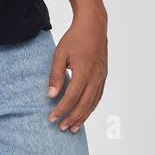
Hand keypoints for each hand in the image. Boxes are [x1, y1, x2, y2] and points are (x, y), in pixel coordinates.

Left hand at [47, 14, 106, 132]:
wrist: (94, 26)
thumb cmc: (74, 38)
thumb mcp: (60, 54)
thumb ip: (55, 75)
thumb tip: (50, 95)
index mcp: (83, 72)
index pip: (71, 97)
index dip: (61, 110)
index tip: (52, 118)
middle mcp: (95, 77)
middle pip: (83, 104)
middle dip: (72, 118)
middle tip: (62, 128)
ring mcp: (101, 78)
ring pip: (93, 103)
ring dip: (83, 117)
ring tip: (73, 128)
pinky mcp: (103, 77)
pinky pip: (98, 97)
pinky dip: (90, 108)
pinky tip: (84, 113)